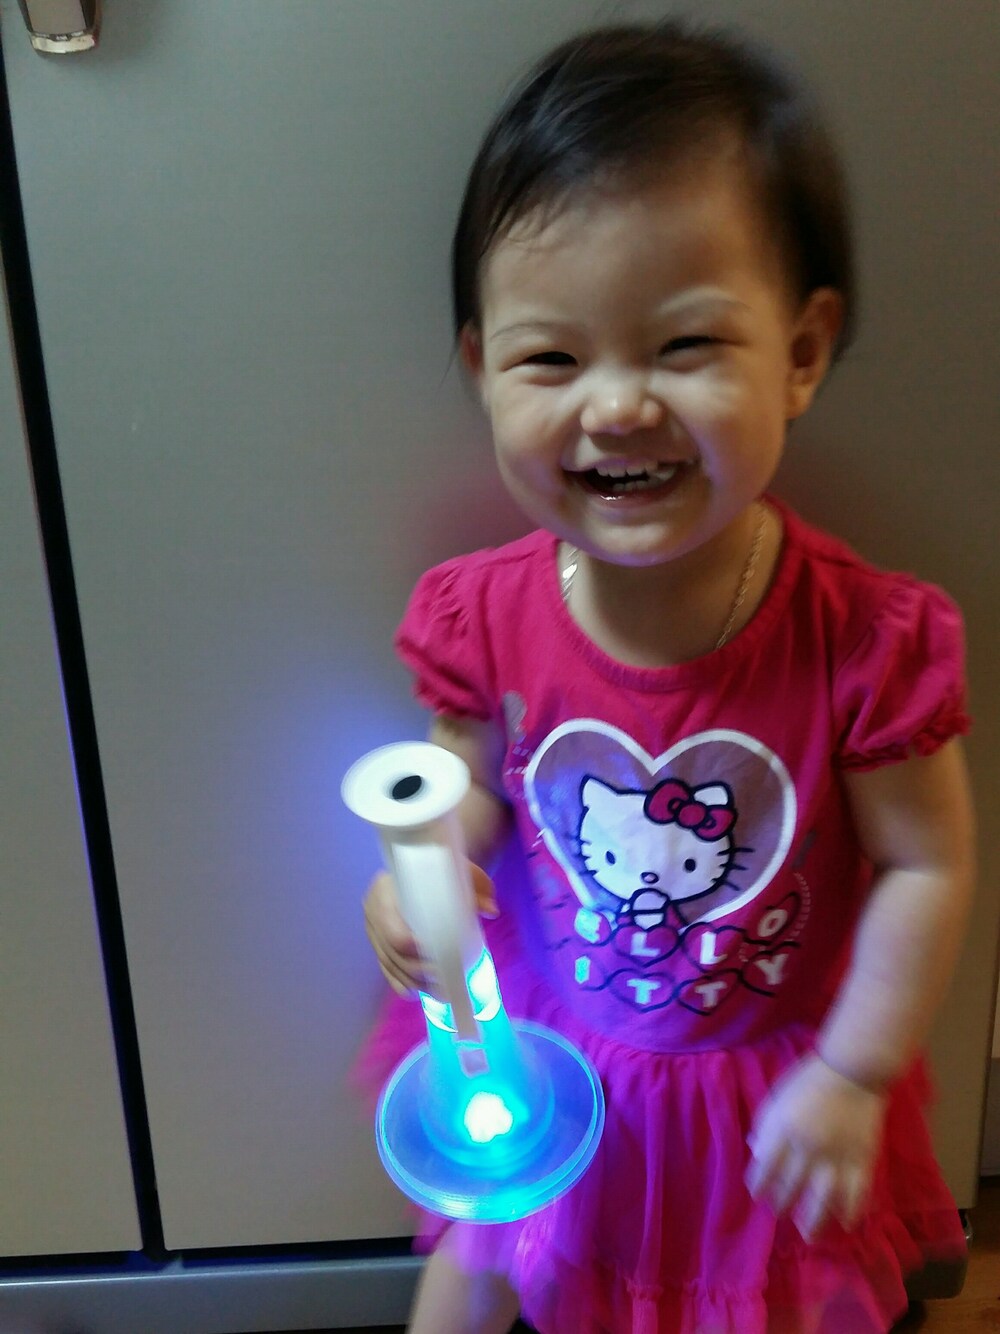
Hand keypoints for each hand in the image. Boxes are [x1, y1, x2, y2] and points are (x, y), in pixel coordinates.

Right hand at [362, 863, 498, 997]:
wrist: (426, 867)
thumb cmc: (443, 870)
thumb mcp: (461, 874)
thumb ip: (475, 889)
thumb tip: (491, 910)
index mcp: (386, 890)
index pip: (396, 932)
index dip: (418, 953)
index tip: (443, 962)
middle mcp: (374, 910)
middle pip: (394, 953)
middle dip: (420, 973)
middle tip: (447, 984)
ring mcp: (373, 928)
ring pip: (390, 963)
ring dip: (414, 982)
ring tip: (441, 993)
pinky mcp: (377, 941)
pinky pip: (385, 966)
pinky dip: (399, 982)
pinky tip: (415, 992)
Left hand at [746, 1053, 886, 1241]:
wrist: (852, 1071)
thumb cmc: (808, 1080)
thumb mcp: (777, 1097)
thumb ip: (766, 1125)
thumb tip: (755, 1151)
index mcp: (783, 1130)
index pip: (764, 1169)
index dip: (759, 1186)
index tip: (758, 1195)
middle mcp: (807, 1148)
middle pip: (791, 1188)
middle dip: (782, 1204)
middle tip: (780, 1212)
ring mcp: (836, 1157)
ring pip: (822, 1201)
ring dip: (813, 1222)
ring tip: (808, 1235)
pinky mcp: (862, 1161)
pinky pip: (857, 1195)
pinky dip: (850, 1212)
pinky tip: (845, 1223)